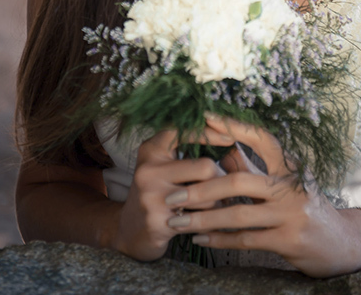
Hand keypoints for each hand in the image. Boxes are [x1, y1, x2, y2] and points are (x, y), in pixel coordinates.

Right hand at [109, 126, 231, 260]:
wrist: (129, 229)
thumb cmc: (156, 193)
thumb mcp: (163, 166)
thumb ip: (187, 153)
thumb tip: (229, 142)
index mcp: (151, 150)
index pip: (182, 131)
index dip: (208, 133)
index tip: (230, 138)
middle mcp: (148, 170)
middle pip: (206, 167)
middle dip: (221, 179)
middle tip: (221, 187)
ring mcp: (151, 196)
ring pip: (208, 197)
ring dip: (216, 205)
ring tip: (208, 208)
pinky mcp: (157, 221)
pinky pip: (200, 220)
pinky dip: (207, 223)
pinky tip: (200, 224)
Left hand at [163, 115, 360, 276]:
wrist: (343, 245)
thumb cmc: (305, 207)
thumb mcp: (284, 182)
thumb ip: (254, 167)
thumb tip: (222, 150)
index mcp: (291, 166)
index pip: (262, 139)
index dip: (234, 127)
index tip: (206, 117)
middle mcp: (293, 187)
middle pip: (238, 181)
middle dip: (200, 189)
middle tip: (172, 196)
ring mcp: (293, 214)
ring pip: (237, 214)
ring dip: (203, 219)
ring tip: (177, 221)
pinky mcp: (290, 240)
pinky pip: (246, 239)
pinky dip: (219, 239)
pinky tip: (199, 238)